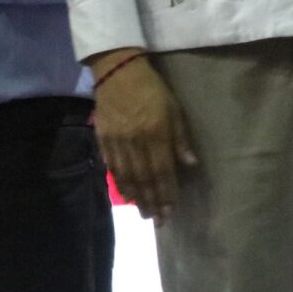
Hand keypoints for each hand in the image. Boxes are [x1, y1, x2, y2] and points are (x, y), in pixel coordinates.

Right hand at [92, 52, 197, 221]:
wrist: (117, 71)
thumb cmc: (152, 89)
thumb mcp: (174, 109)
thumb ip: (180, 138)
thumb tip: (190, 164)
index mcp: (155, 133)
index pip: (162, 170)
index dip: (167, 193)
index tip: (171, 211)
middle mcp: (135, 141)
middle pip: (144, 178)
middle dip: (152, 201)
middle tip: (158, 220)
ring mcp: (117, 141)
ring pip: (126, 176)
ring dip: (136, 197)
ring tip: (142, 213)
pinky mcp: (103, 138)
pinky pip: (111, 166)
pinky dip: (119, 183)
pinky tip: (125, 195)